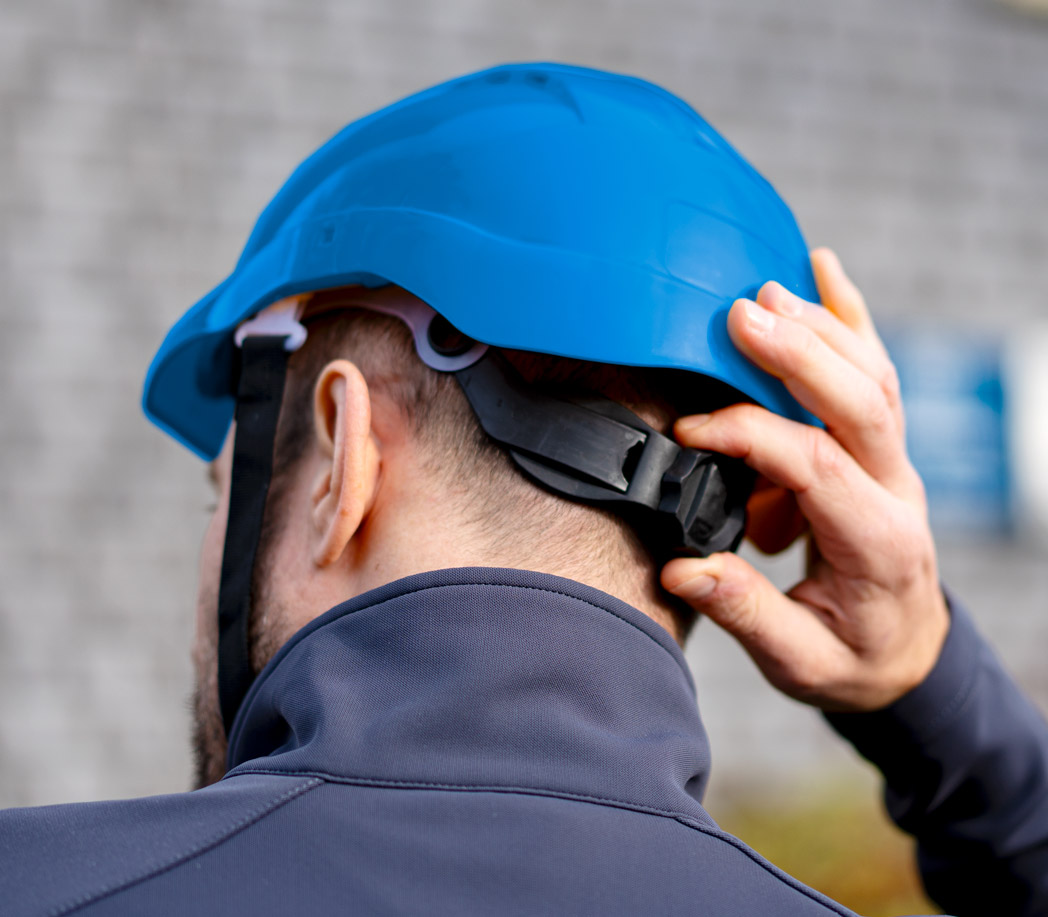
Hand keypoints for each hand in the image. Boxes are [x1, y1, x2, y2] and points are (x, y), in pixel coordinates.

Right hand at [661, 249, 948, 711]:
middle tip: (739, 317)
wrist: (907, 653)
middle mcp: (896, 491)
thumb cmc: (853, 658)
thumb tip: (683, 567)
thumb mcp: (800, 661)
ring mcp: (894, 463)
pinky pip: (873, 372)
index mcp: (876, 543)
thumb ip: (745, 611)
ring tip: (764, 294)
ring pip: (871, 377)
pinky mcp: (879, 448)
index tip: (690, 433)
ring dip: (820, 328)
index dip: (749, 437)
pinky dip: (851, 318)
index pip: (815, 467)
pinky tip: (825, 274)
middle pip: (860, 404)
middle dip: (798, 356)